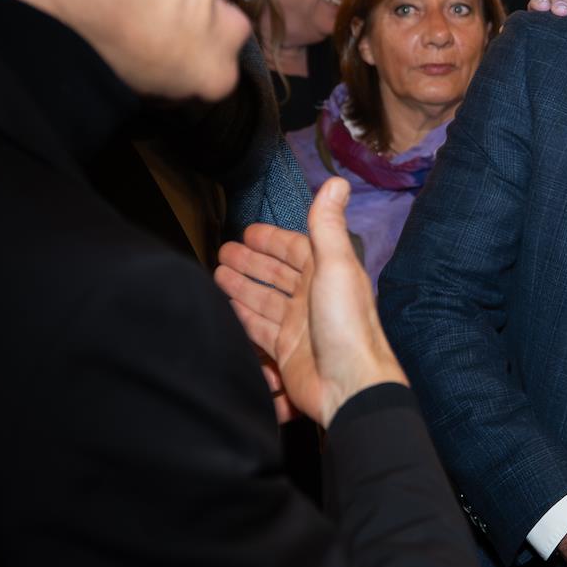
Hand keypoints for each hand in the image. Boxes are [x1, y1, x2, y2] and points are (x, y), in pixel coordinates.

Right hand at [215, 178, 406, 425]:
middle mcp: (312, 298)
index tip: (246, 232)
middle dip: (251, 262)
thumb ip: (328, 225)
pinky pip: (258, 330)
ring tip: (216, 275)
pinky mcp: (285, 353)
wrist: (350, 386)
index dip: (272, 240)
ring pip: (263, 301)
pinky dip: (242, 318)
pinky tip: (225, 309)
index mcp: (327, 274)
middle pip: (275, 274)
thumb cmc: (346, 324)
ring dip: (241, 287)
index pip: (295, 249)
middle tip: (222, 252)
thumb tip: (337, 181)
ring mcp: (297, 326)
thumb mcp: (337, 266)